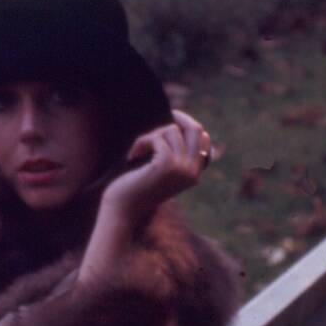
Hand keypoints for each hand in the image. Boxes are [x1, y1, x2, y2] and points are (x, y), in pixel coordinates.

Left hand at [99, 109, 211, 228]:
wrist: (122, 210)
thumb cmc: (135, 187)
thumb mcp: (159, 169)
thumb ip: (173, 152)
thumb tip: (176, 122)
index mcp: (194, 173)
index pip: (203, 138)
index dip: (187, 123)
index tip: (170, 117)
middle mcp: (193, 172)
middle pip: (195, 129)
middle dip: (177, 117)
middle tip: (160, 115)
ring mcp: (182, 169)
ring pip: (172, 131)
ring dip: (151, 135)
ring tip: (138, 150)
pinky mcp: (167, 165)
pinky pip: (157, 138)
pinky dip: (141, 142)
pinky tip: (131, 156)